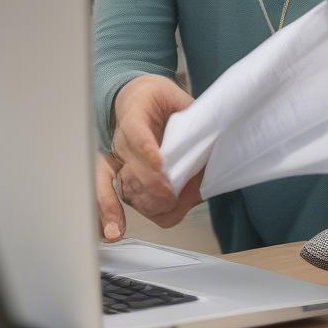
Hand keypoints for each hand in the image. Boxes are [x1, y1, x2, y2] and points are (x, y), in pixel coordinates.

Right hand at [94, 74, 201, 240]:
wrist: (135, 97)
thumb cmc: (157, 100)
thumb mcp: (177, 98)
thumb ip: (193, 116)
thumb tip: (213, 135)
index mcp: (134, 116)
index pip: (136, 133)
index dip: (147, 149)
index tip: (159, 162)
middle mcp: (121, 142)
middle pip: (132, 170)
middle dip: (155, 187)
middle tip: (174, 194)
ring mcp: (117, 162)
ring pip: (127, 189)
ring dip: (148, 203)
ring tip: (169, 206)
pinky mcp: (117, 177)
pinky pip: (114, 199)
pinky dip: (114, 216)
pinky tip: (114, 230)